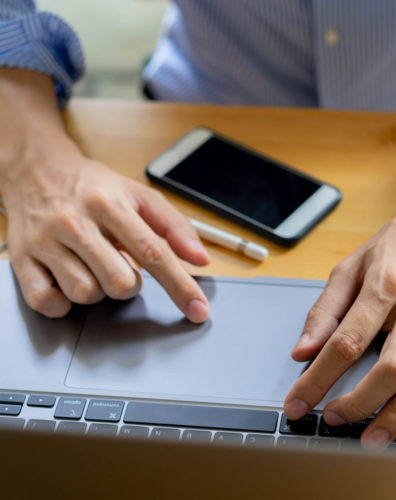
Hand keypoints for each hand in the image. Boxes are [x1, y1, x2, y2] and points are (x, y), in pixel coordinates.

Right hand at [1, 147, 210, 320]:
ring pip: (85, 294)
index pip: (153, 253)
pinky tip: (69, 280)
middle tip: (121, 265)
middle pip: (119, 283)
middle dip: (130, 284)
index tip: (198, 311)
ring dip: (98, 290)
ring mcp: (45, 241)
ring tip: (93, 266)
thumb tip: (201, 260)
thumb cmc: (94, 187)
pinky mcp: (21, 259)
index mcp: (110, 204)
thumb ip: (174, 227)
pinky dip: (63, 302)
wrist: (35, 168)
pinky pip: (47, 302)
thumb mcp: (139, 196)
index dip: (180, 286)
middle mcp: (75, 222)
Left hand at [284, 199, 395, 448]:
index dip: (318, 378)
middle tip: (335, 420)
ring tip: (373, 438)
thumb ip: (327, 307)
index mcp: (386, 283)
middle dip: (359, 404)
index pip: (346, 341)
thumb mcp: (355, 262)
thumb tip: (303, 350)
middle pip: (391, 367)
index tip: (298, 402)